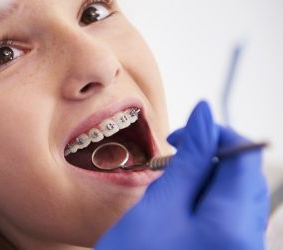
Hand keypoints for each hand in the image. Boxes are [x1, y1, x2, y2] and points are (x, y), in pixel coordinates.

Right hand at [96, 101, 268, 249]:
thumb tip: (204, 116)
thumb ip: (188, 160)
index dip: (214, 133)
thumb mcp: (158, 206)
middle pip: (244, 176)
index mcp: (235, 224)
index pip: (244, 155)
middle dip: (210, 159)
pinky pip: (229, 218)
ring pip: (236, 196)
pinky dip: (206, 204)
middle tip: (173, 164)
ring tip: (171, 190)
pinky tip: (178, 211)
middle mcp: (250, 240)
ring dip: (206, 181)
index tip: (181, 136)